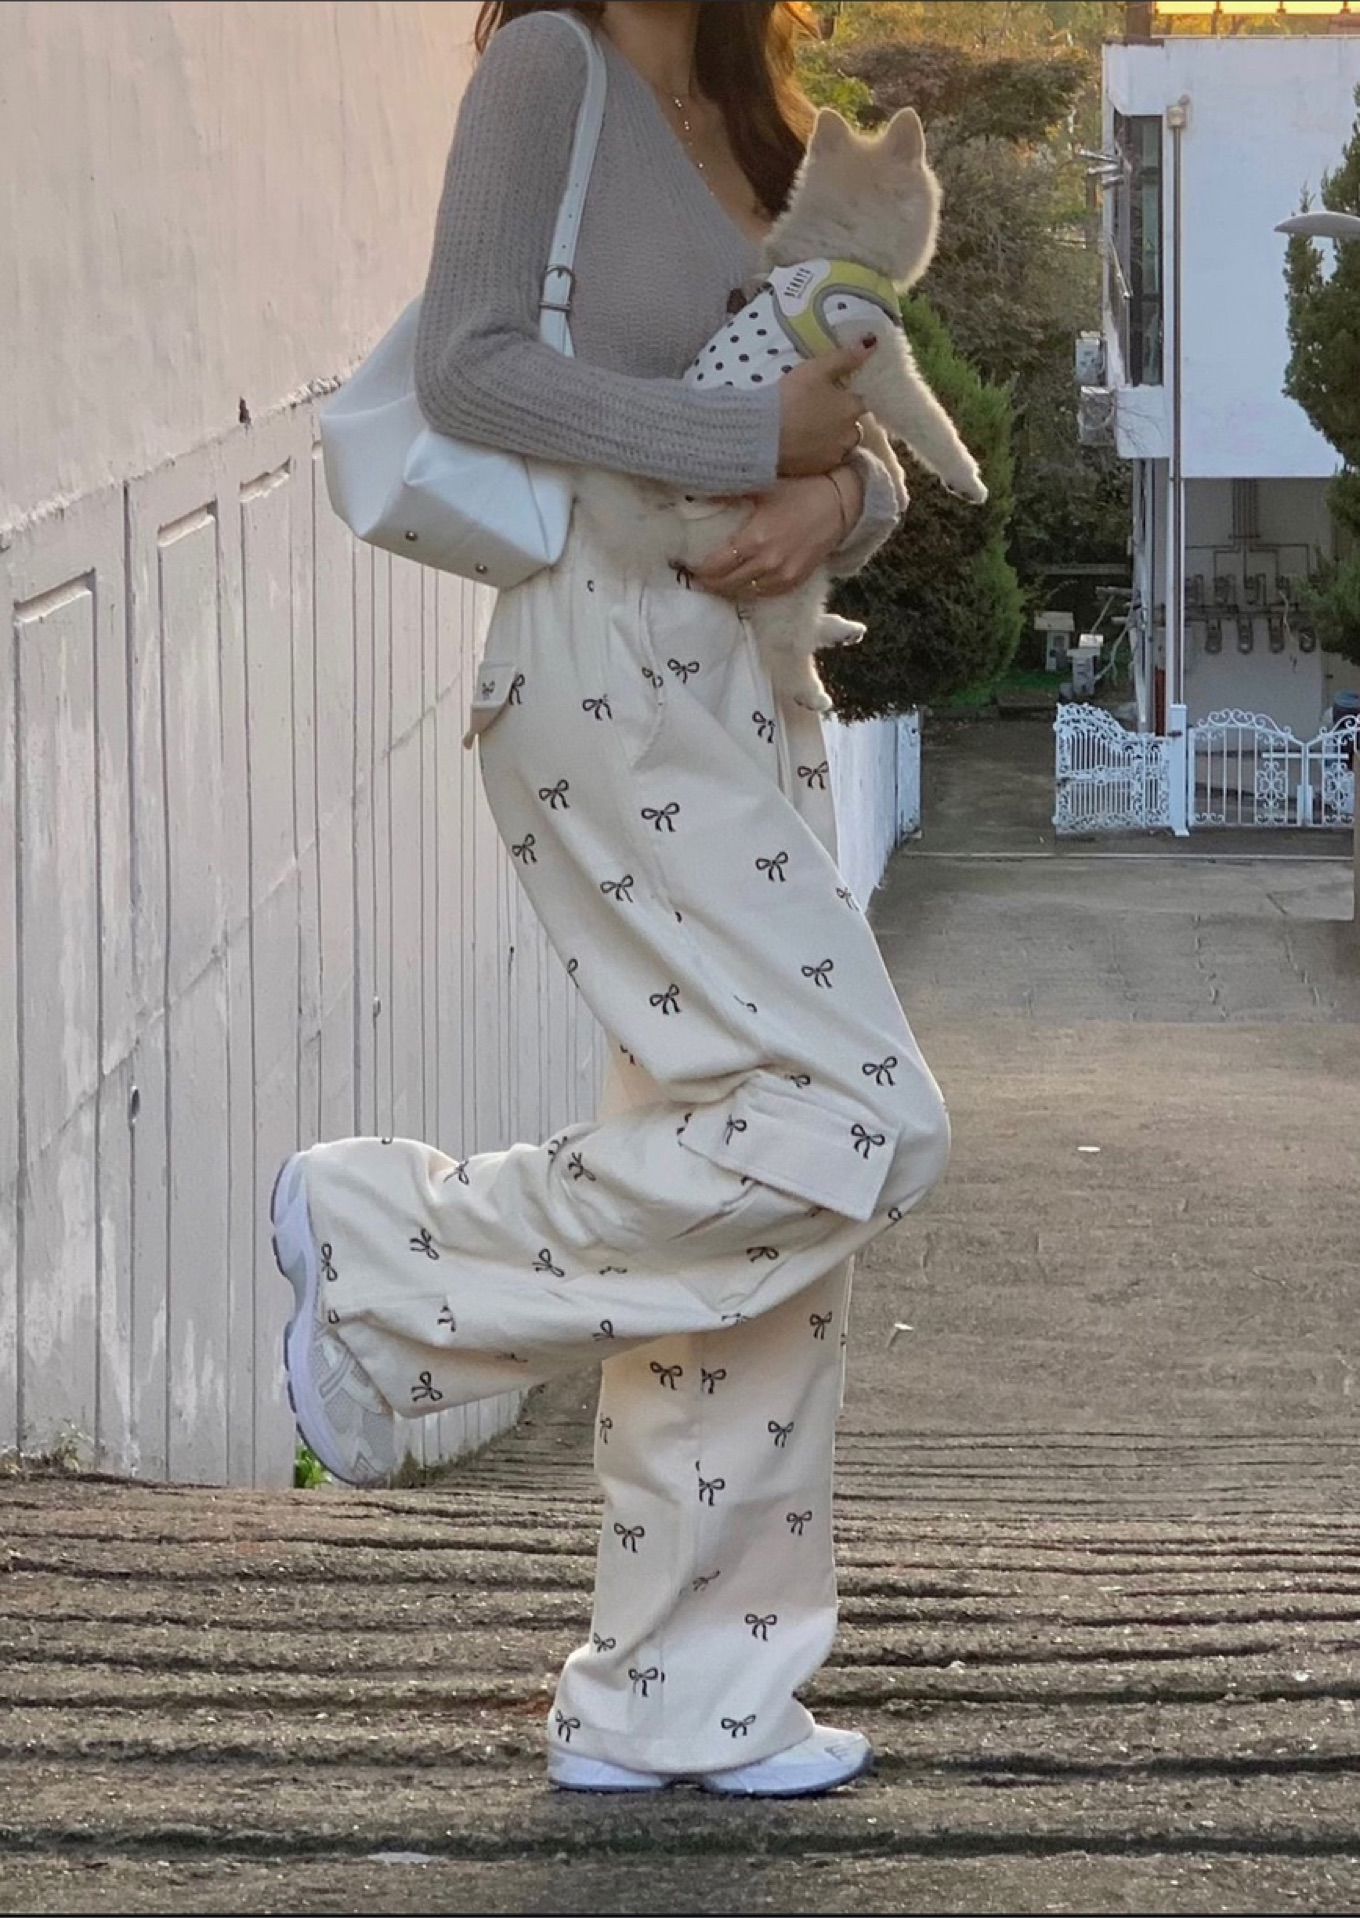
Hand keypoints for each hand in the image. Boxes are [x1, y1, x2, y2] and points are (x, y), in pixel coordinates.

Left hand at [692, 470, 862, 601]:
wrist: (841, 504)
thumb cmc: (801, 490)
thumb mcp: (762, 487)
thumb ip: (728, 495)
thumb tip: (695, 495)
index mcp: (755, 539)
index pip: (715, 566)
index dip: (698, 569)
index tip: (686, 565)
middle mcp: (767, 563)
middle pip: (725, 584)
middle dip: (707, 582)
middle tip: (693, 576)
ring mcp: (783, 576)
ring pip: (743, 593)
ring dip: (726, 589)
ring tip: (712, 582)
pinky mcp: (795, 581)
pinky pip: (763, 594)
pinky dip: (748, 591)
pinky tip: (738, 584)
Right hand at [777, 338, 876, 476]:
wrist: (763, 435)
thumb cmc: (791, 397)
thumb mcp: (816, 369)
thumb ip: (845, 357)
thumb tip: (872, 343)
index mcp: (852, 407)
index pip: (861, 401)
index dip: (847, 398)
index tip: (832, 395)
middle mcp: (850, 433)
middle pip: (854, 426)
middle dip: (842, 421)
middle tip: (819, 414)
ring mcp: (836, 454)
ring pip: (842, 445)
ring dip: (834, 439)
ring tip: (812, 432)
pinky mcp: (820, 470)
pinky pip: (827, 460)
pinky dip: (820, 453)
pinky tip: (804, 446)